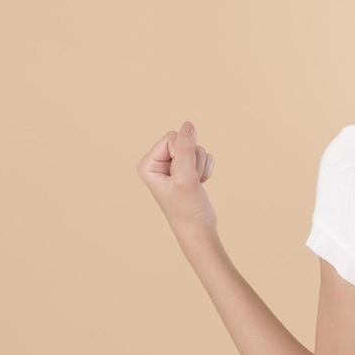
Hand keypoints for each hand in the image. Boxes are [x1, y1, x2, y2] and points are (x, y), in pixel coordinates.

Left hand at [137, 120, 217, 234]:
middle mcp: (158, 162)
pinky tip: (199, 184)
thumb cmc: (187, 208)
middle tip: (189, 182)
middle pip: (184, 140)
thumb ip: (185, 149)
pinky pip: (204, 155)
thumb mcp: (185, 177)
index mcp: (148, 163)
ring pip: (196, 148)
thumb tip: (188, 124)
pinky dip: (206, 169)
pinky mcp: (187, 168)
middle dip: (193, 159)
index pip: (172, 138)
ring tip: (194, 185)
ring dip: (200, 166)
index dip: (183, 155)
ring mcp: (173, 165)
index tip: (180, 176)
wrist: (199, 229)